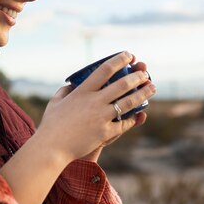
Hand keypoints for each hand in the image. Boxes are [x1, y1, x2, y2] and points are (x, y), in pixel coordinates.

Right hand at [35, 51, 155, 163]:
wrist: (52, 148)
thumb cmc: (51, 124)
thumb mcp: (55, 102)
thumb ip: (65, 91)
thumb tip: (71, 85)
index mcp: (82, 91)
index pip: (105, 70)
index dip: (119, 60)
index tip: (128, 55)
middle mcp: (94, 102)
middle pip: (122, 84)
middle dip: (137, 76)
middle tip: (145, 73)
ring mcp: (101, 117)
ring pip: (128, 102)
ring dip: (143, 93)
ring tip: (151, 87)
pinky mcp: (105, 132)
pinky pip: (124, 123)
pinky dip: (133, 118)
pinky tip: (139, 113)